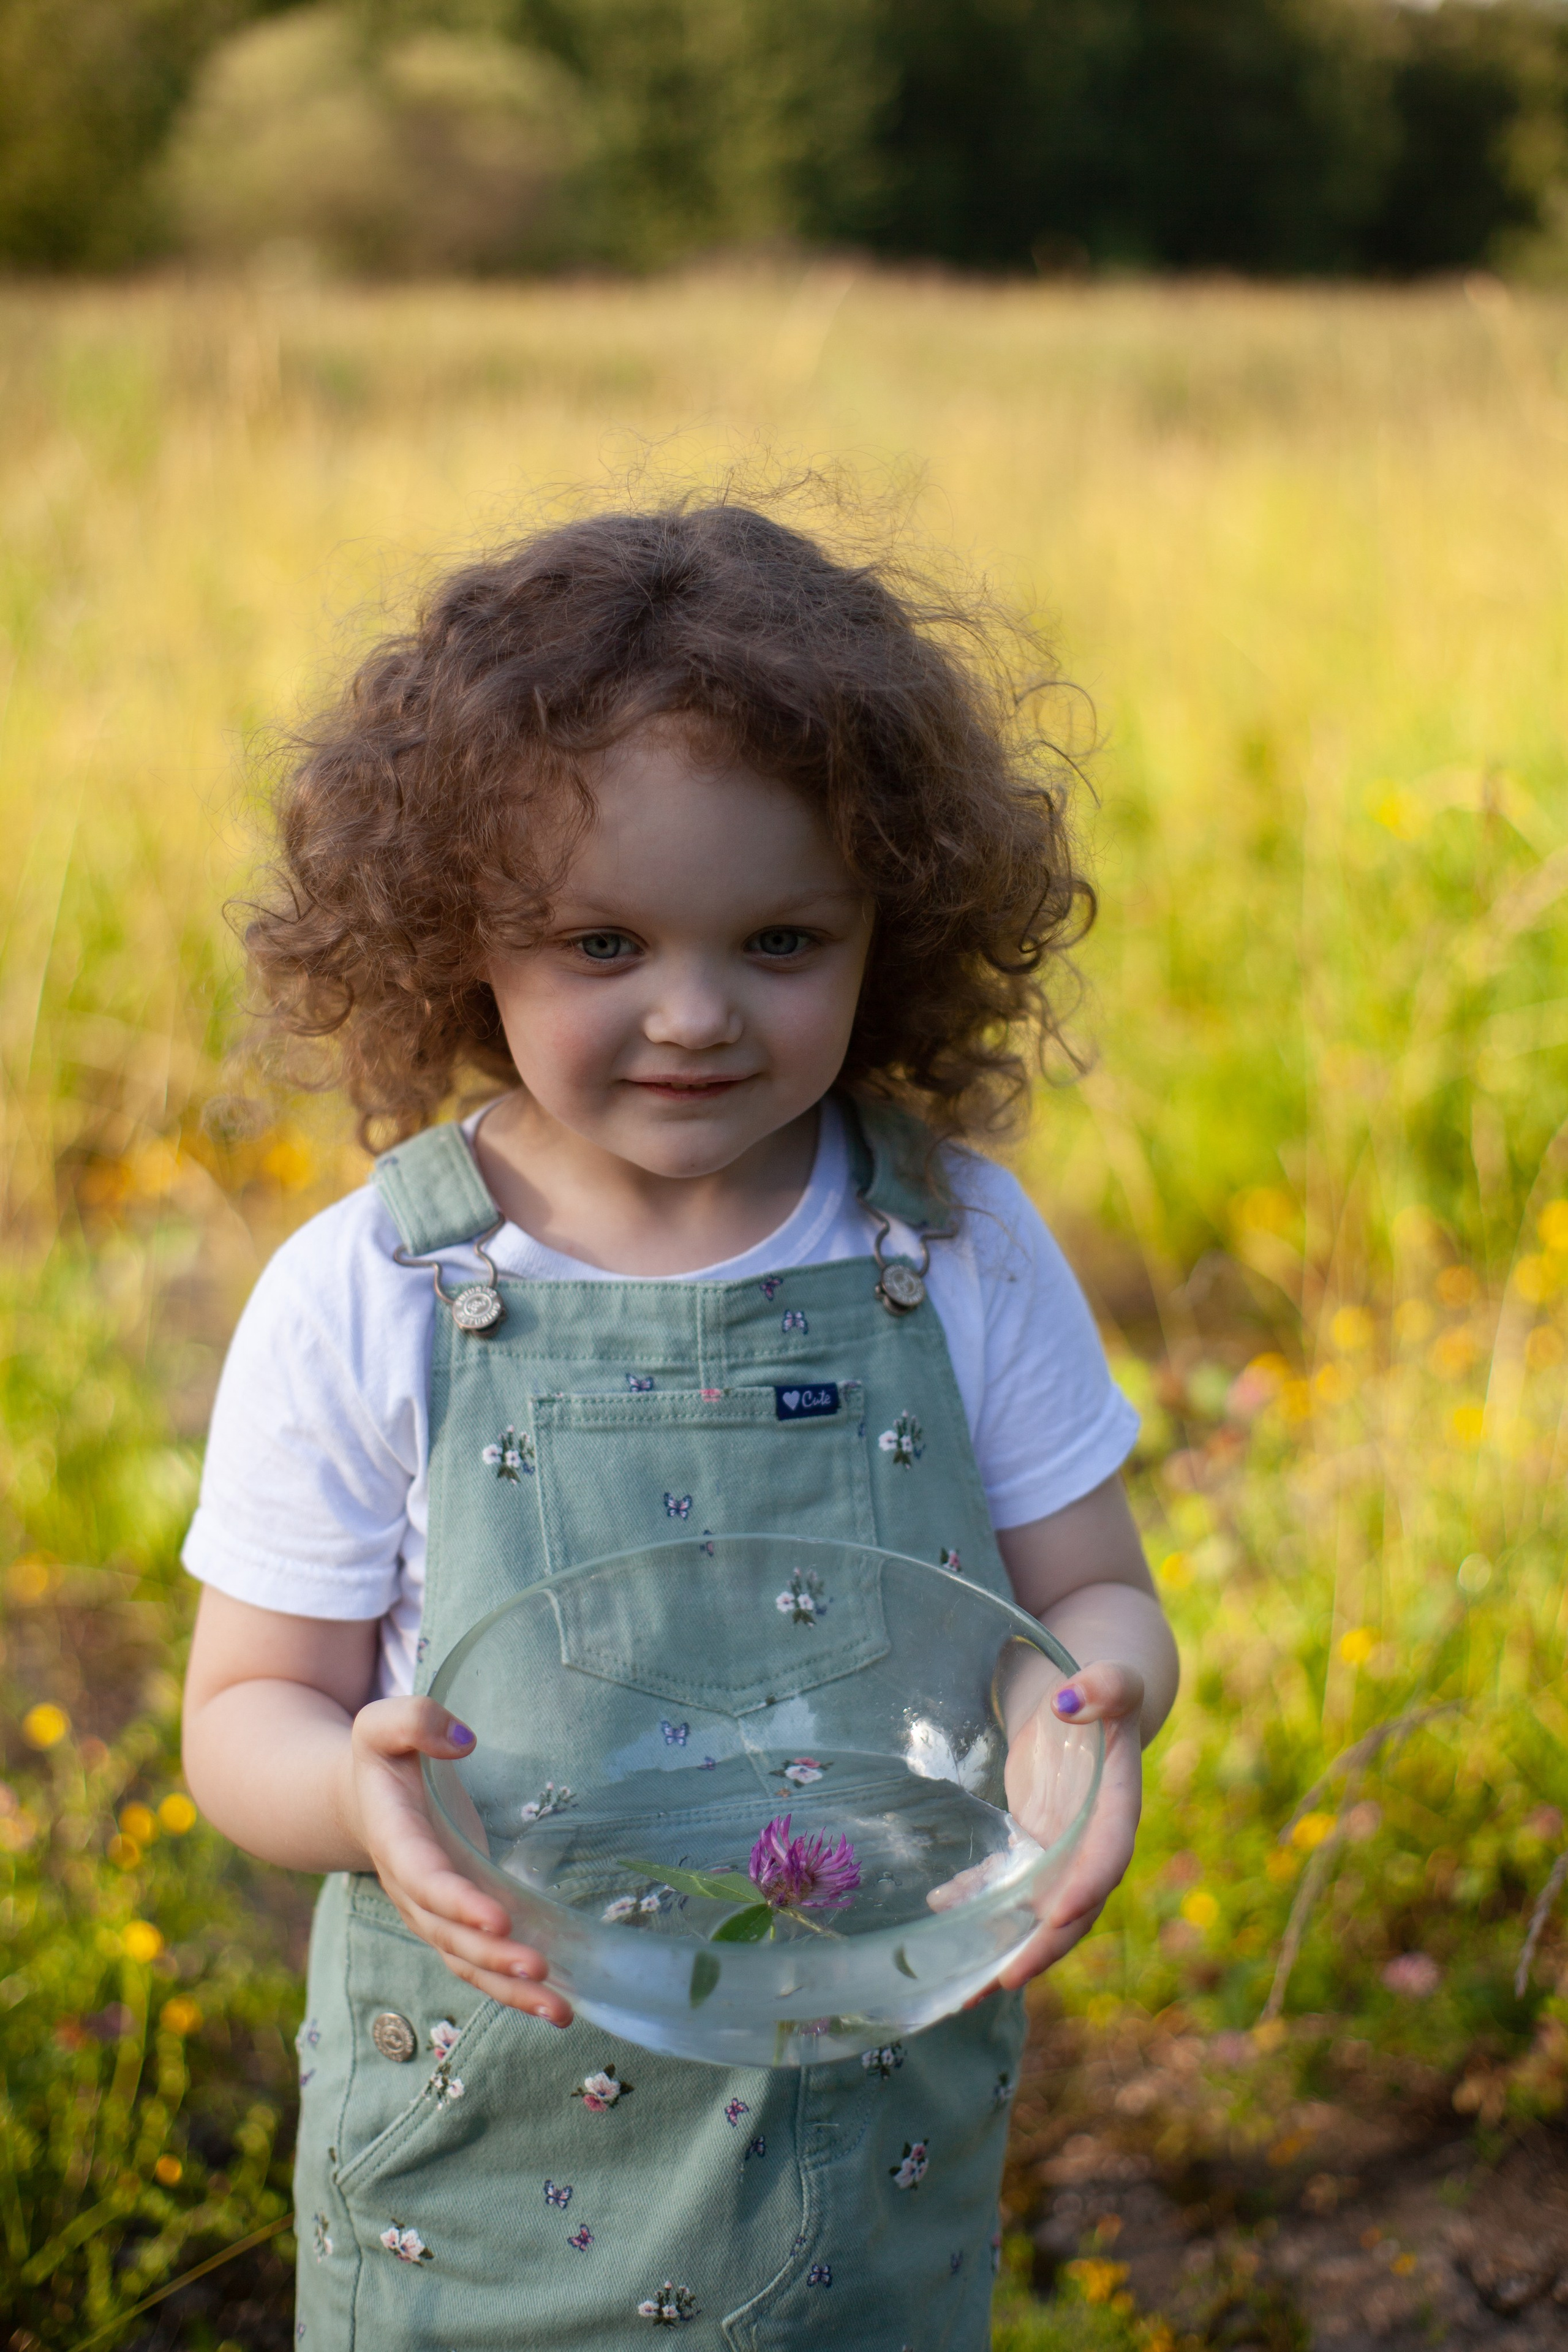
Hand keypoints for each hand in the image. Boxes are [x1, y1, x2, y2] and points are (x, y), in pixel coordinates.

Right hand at [342, 1698, 572, 2025]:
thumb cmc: (381, 1757)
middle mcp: (411, 1887)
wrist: (359, 1797)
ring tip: (559, 2009)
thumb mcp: (382, 1724)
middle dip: (491, 1956)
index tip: (498, 1919)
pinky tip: (557, 2005)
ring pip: (465, 1961)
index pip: (425, 1878)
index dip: (458, 1902)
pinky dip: (512, 1990)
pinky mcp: (455, 1919)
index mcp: (396, 1839)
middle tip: (539, 1967)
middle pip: (448, 1933)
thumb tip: (463, 1738)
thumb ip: (415, 1720)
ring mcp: (433, 1910)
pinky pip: (479, 1962)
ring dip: (508, 1989)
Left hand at [996, 1660, 1143, 1986]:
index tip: (1056, 1914)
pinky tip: (942, 1910)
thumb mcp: (1112, 1679)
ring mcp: (1062, 1847)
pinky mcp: (1034, 1843)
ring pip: (1038, 1910)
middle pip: (1073, 1904)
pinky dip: (979, 1901)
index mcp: (1118, 1806)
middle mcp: (1092, 1840)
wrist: (1089, 1701)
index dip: (1086, 1886)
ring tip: (964, 1987)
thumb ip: (1104, 1687)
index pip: (1107, 1854)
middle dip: (1041, 1945)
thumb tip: (1070, 1702)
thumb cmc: (1102, 1690)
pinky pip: (1009, 1883)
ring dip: (1005, 1946)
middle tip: (1001, 1978)